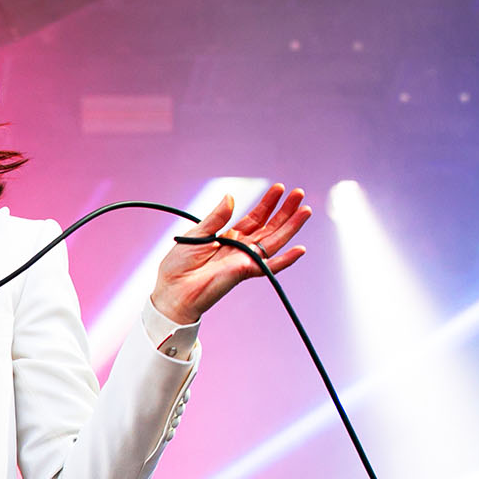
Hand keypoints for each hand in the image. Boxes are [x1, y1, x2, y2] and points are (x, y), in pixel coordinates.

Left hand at [150, 184, 310, 323]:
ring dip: (291, 226)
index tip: (279, 188)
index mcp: (229, 237)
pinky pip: (270, 266)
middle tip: (299, 193)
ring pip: (274, 241)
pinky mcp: (245, 272)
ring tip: (305, 210)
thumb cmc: (179, 266)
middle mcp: (240, 248)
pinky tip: (300, 249)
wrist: (172, 290)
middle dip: (285, 210)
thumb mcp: (197, 234)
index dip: (268, 203)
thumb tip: (231, 197)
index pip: (255, 218)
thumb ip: (216, 217)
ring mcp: (245, 260)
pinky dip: (286, 260)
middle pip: (269, 227)